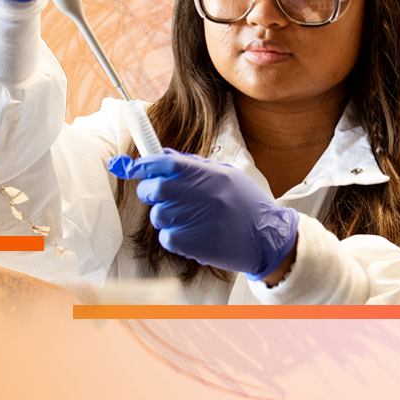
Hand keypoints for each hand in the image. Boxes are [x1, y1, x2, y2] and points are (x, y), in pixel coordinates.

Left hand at [107, 150, 299, 279]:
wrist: (267, 237)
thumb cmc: (245, 203)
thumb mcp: (225, 174)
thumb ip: (192, 165)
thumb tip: (159, 155)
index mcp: (207, 173)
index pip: (164, 162)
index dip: (143, 164)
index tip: (132, 167)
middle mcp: (198, 194)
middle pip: (152, 190)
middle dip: (151, 193)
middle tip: (165, 197)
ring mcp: (193, 220)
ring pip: (157, 216)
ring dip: (167, 217)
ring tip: (192, 219)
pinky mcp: (190, 244)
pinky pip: (166, 238)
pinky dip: (175, 237)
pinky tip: (196, 235)